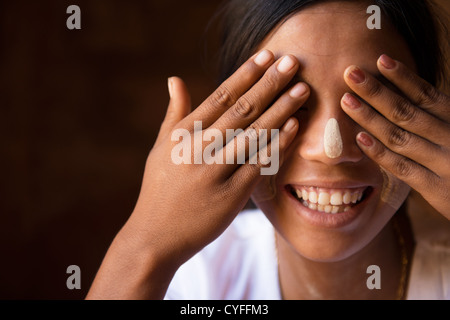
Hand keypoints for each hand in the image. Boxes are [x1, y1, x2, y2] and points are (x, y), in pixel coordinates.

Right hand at [87, 50, 309, 298]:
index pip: (219, 97)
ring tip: (302, 89)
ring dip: (281, 109)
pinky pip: (259, 165)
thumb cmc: (159, 189)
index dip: (245, 75)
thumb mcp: (161, 149)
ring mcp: (215, 173)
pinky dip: (277, 144)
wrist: (156, 237)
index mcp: (182, 135)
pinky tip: (294, 126)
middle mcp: (198, 150)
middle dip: (269, 83)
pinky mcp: (231, 196)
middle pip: (241, 110)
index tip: (266, 56)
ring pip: (254, 134)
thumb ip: (174, 114)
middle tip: (292, 61)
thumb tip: (175, 79)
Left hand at [341, 54, 449, 219]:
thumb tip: (404, 92)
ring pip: (399, 136)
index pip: (426, 94)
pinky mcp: (435, 188)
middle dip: (376, 91)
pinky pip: (401, 167)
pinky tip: (359, 138)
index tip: (380, 60)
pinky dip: (379, 152)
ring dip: (370, 117)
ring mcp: (443, 163)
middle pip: (406, 111)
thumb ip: (438, 117)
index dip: (402, 77)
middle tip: (351, 73)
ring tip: (346, 100)